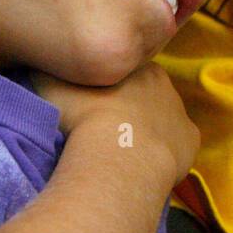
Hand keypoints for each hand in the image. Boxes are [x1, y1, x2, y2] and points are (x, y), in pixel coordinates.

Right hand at [30, 63, 199, 185]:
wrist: (116, 153)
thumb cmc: (83, 114)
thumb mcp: (51, 82)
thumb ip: (48, 71)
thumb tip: (41, 65)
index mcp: (139, 67)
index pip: (124, 75)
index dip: (107, 89)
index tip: (91, 106)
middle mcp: (167, 86)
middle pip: (145, 97)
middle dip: (129, 110)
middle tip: (103, 131)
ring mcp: (182, 115)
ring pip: (161, 122)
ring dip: (144, 134)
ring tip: (119, 153)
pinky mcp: (191, 143)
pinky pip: (177, 147)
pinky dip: (161, 155)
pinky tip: (141, 166)